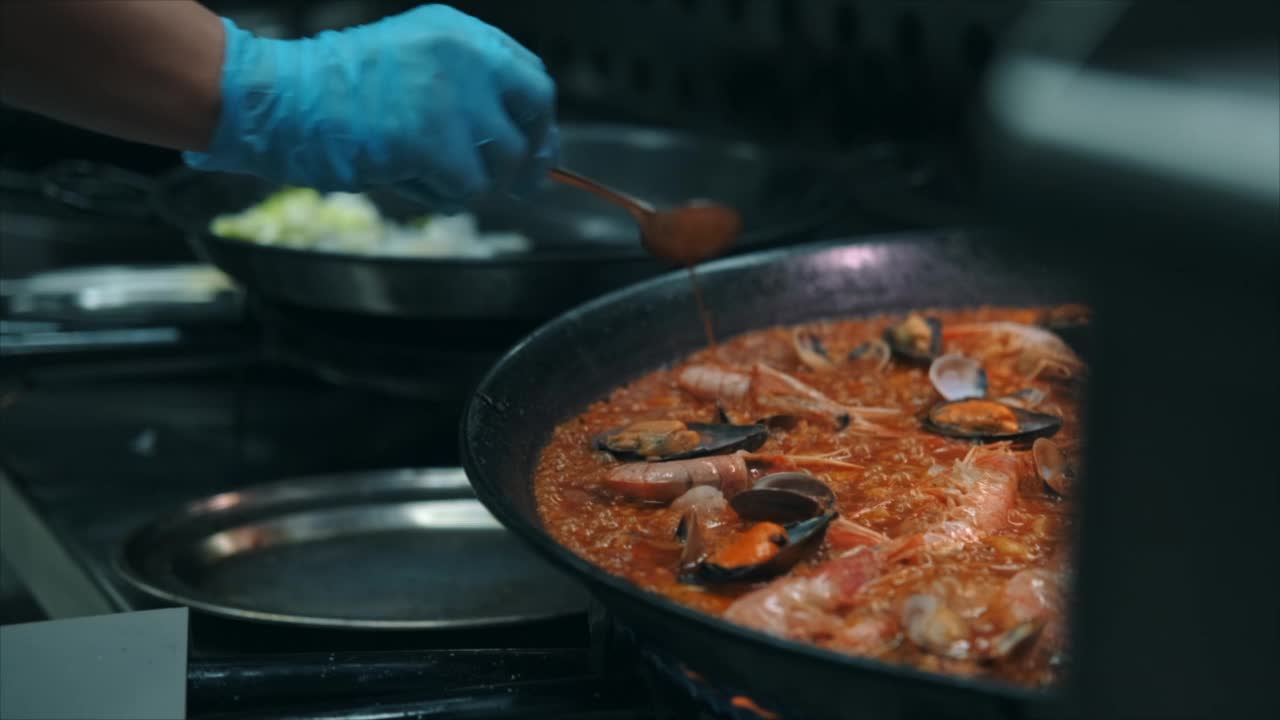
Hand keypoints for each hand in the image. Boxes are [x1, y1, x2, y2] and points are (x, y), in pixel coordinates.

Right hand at [185, 5, 557, 211]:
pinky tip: (403, 175)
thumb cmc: (336, 92)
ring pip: (500, 164)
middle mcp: (466, 57)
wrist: (282, 100)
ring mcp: (452, 98)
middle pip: (532, 120)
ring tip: (419, 167)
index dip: (540, 121)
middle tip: (521, 187)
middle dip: (530, 161)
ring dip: (468, 181)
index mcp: (461, 34)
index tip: (539, 148)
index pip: (532, 77)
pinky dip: (439, 195)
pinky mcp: (433, 142)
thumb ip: (467, 92)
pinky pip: (464, 190)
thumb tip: (522, 142)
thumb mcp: (414, 66)